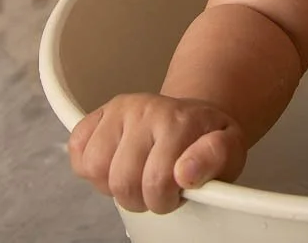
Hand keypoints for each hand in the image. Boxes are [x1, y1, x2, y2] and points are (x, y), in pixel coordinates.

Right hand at [68, 93, 246, 214]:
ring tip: (137, 176)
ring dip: (113, 184)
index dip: (165, 200)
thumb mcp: (230, 149)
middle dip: (140, 198)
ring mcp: (120, 109)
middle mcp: (147, 109)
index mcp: (180, 119)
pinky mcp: (99, 113)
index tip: (177, 192)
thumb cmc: (208, 139)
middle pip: (123, 181)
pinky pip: (76, 149)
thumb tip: (186, 173)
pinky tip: (116, 164)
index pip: (157, 181)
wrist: (194, 117)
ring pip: (95, 168)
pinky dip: (91, 168)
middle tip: (157, 188)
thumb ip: (216, 158)